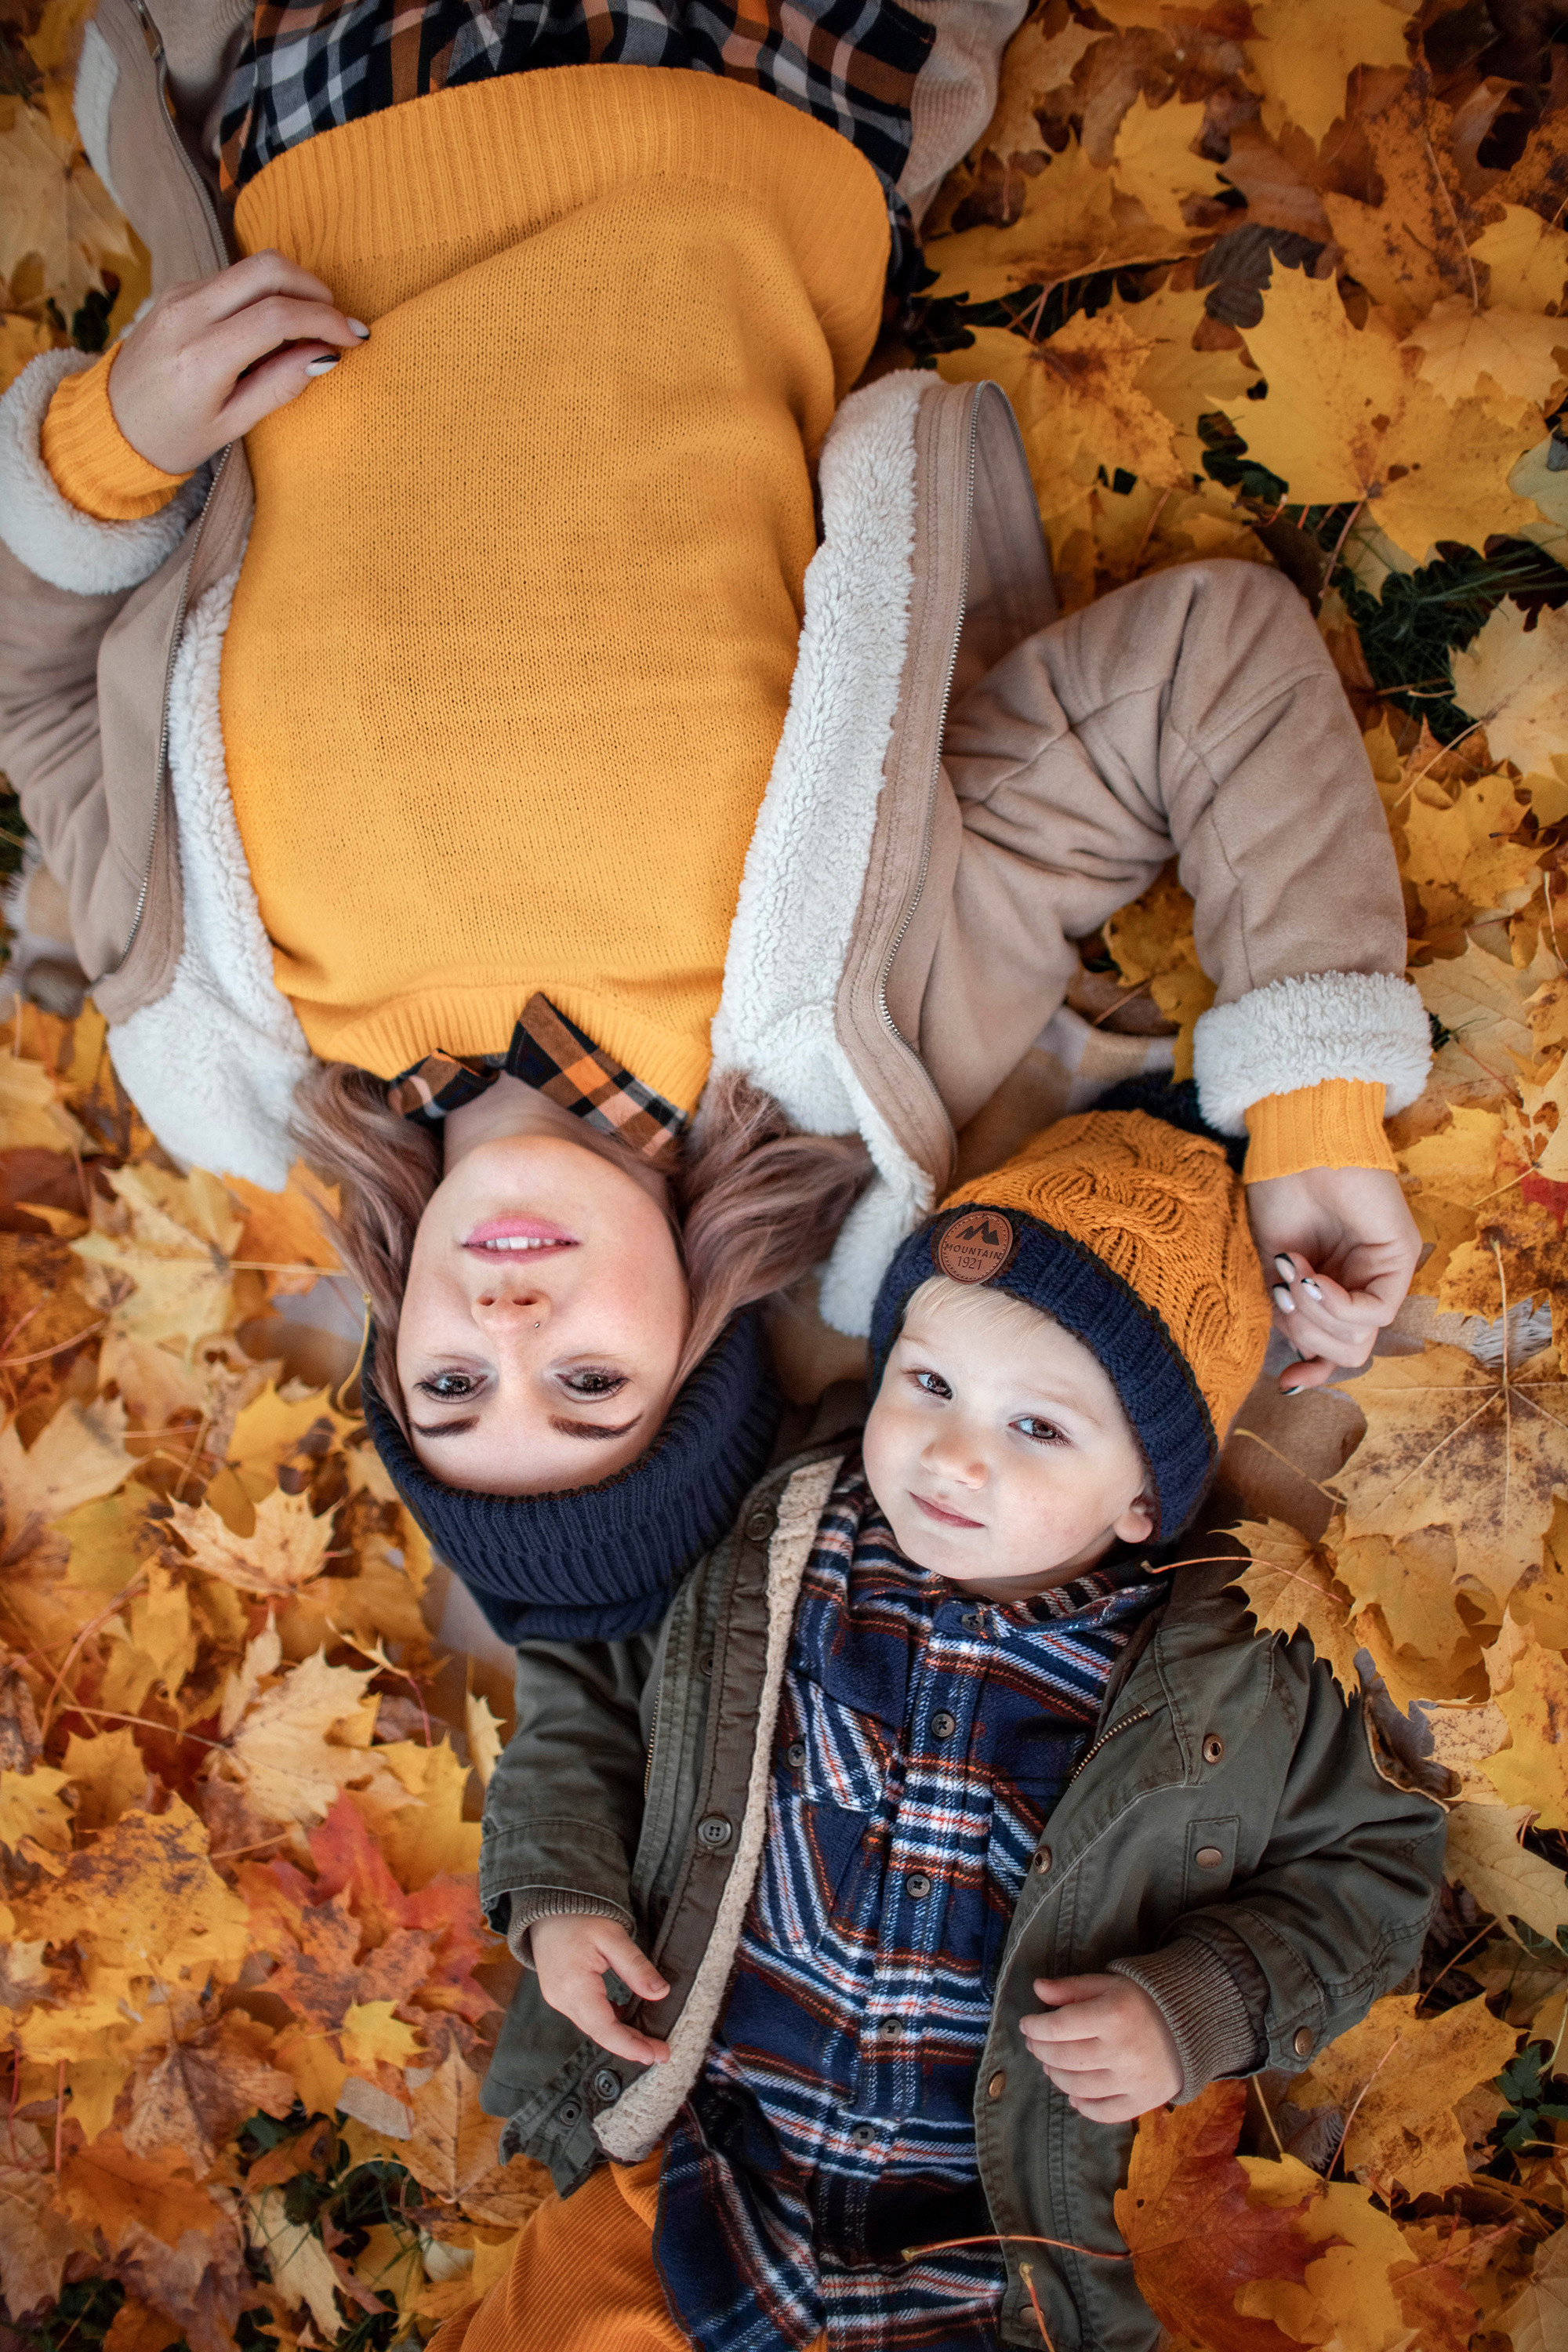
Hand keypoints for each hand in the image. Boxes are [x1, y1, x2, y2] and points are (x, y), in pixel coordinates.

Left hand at [107, 249, 369, 474]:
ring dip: (293, 288)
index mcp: (201, 358)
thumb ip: (278, 386)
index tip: (355, 337)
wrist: (110, 424)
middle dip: (315, 288)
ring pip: (252, 268)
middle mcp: (187, 314)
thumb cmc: (172, 436)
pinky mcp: (178, 290)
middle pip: (267, 269)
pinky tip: (276, 327)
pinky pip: (233, 279)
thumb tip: (325, 355)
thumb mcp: (231, 425)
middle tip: (337, 320)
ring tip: (311, 326)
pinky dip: (266, 294)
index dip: (325, 321)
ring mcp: (179, 295)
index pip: (277, 317)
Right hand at [530, 1914, 670, 2067]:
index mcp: (573, 1986)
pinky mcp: (560, 1994)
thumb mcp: (613, 1936)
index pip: (604, 2028)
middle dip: (630, 2045)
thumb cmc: (580, 1916)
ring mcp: (558, 1998)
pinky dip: (608, 2022)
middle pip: (599, 2032)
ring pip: (593, 2026)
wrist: (548, 1904)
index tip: (655, 2055)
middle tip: (661, 2052)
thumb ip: (636, 1967)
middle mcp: (561, 1998)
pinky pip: (586, 2015)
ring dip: (620, 2035)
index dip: (630, 2046)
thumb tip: (660, 1993)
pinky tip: (626, 2020)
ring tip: (649, 2041)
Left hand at [1019, 1974, 1181, 2122]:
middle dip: (1041, 2051)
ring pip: (1078, 2087)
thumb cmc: (1143, 1999)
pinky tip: (1074, 2095)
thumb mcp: (1108, 1983)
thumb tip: (1037, 1989)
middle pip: (1064, 2058)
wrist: (1193, 2023)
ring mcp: (1132, 2080)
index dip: (1035, 2027)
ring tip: (1050, 2065)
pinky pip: (1104, 2112)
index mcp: (1112, 2015)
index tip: (1027, 2024)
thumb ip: (1071, 1988)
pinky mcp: (1144, 2100)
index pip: (1058, 2027)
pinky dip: (1084, 2107)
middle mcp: (1121, 2050)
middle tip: (1035, 2044)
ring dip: (1056, 2076)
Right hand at [1245, 1165, 1419, 1391]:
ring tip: (1291, 1274)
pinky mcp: (1401, 1257)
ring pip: (1359, 1340)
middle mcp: (1362, 1284)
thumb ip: (1289, 1318)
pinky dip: (1337, 1305)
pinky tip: (1313, 1277)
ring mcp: (1383, 1272)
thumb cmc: (1277, 1195)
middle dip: (1305, 1333)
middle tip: (1278, 1293)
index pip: (1338, 1351)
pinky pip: (1375, 1313)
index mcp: (1333, 1289)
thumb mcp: (1270, 1272)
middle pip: (1346, 1352)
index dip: (1315, 1372)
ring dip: (1316, 1315)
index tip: (1285, 1383)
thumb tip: (1297, 1372)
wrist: (1292, 1147)